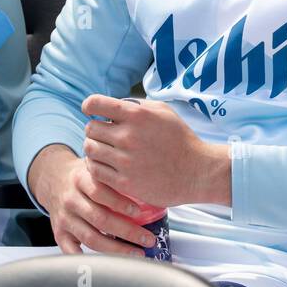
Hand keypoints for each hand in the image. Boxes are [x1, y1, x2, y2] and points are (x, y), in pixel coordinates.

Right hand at [30, 146, 157, 255]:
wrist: (53, 180)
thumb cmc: (83, 176)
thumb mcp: (95, 168)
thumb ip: (114, 175)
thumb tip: (148, 185)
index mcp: (80, 180)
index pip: (99, 192)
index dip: (119, 203)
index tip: (138, 212)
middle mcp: (71, 200)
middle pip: (99, 219)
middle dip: (127, 231)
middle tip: (148, 239)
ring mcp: (64, 219)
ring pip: (91, 238)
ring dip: (116, 249)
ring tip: (137, 253)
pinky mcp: (59, 234)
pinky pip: (72, 251)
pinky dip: (87, 260)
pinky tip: (106, 264)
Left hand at [81, 94, 230, 207]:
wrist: (197, 172)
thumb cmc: (180, 139)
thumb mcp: (163, 111)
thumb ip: (137, 105)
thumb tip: (113, 105)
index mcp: (137, 115)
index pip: (95, 104)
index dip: (90, 106)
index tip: (92, 111)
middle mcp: (128, 136)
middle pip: (90, 128)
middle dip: (95, 129)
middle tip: (103, 135)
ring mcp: (125, 161)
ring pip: (89, 150)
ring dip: (94, 148)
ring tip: (104, 150)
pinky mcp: (125, 183)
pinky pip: (96, 171)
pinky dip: (97, 166)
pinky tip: (106, 165)